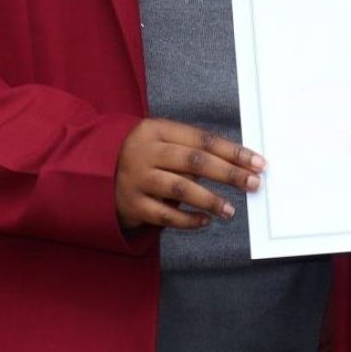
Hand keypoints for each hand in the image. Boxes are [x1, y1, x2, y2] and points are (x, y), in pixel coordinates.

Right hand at [115, 118, 264, 230]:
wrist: (91, 170)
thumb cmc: (142, 153)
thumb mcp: (161, 140)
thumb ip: (191, 149)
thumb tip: (236, 165)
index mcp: (158, 130)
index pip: (204, 140)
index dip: (234, 152)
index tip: (259, 162)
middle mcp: (146, 152)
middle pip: (195, 162)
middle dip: (229, 174)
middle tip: (254, 184)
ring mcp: (137, 179)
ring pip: (180, 189)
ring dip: (210, 200)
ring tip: (230, 210)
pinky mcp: (131, 205)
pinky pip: (164, 216)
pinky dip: (187, 220)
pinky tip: (205, 221)